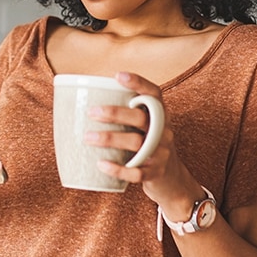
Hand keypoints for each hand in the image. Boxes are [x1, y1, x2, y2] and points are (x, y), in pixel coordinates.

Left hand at [86, 72, 198, 208]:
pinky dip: (117, 169)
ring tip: (87, 137)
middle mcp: (164, 132)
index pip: (154, 94)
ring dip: (110, 138)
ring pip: (136, 143)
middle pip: (141, 118)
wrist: (173, 181)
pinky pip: (137, 172)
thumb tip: (83, 103)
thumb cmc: (149, 148)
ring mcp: (161, 153)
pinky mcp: (155, 173)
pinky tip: (101, 164)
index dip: (139, 83)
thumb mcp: (147, 129)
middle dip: (115, 113)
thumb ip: (127, 116)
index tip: (118, 76)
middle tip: (92, 112)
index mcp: (161, 116)